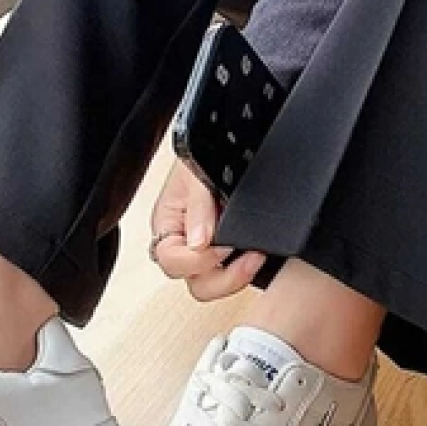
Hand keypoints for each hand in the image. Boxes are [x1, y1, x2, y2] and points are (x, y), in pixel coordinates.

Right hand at [150, 162, 266, 301]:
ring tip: (256, 257)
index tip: (224, 245)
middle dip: (223, 278)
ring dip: (235, 278)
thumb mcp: (197, 173)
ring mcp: (205, 248)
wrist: (228, 140)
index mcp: (167, 224)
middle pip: (193, 283)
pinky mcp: (227, 250)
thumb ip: (198, 208)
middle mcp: (183, 241)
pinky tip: (258, 256)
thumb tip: (199, 243)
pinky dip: (245, 270)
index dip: (198, 261)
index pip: (171, 260)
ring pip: (211, 285)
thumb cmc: (203, 153)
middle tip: (249, 258)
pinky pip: (231, 273)